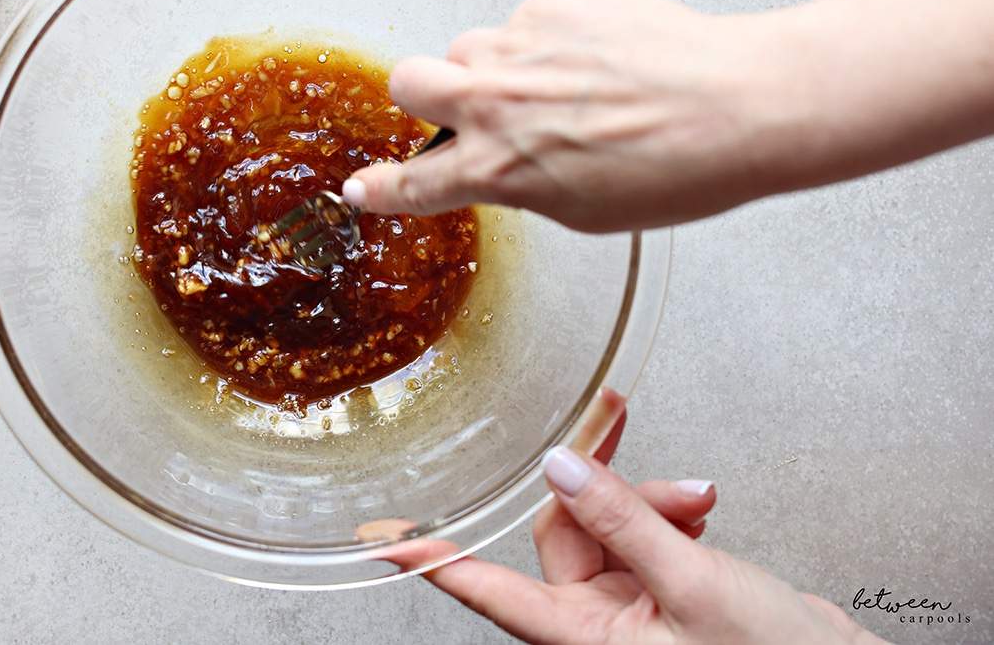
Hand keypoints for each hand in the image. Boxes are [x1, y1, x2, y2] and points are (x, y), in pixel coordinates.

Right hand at [343, 0, 782, 230]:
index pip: (413, 183)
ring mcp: (520, 46)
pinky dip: (551, 37)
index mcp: (498, 168)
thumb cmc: (676, 169)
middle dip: (423, 93)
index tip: (360, 187)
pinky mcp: (555, 3)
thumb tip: (507, 167)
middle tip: (465, 105)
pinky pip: (529, 19)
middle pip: (406, 80)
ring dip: (494, 64)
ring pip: (472, 45)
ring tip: (557, 80)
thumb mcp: (585, 210)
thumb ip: (524, 185)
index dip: (380, 188)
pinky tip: (599, 57)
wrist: (737, 104)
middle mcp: (495, 102)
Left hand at [377, 421, 885, 644]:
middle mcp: (593, 625)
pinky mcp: (658, 592)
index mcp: (582, 638)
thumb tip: (563, 469)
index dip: (430, 558)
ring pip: (606, 525)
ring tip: (702, 505)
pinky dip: (668, 514)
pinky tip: (699, 514)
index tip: (382, 537)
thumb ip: (624, 522)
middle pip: (563, 530)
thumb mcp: (694, 586)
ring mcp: (625, 609)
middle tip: (644, 456)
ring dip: (652, 501)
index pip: (484, 589)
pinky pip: (639, 535)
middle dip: (614, 491)